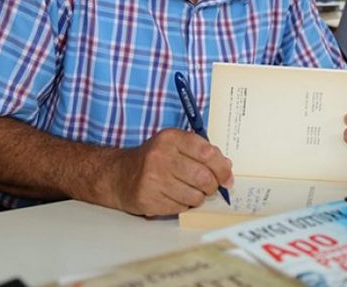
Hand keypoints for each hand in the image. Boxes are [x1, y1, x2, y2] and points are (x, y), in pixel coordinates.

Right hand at [109, 128, 232, 216]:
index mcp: (171, 138)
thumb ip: (202, 152)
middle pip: (203, 177)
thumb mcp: (175, 145)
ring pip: (195, 196)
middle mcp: (160, 157)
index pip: (207, 153)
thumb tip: (227, 169)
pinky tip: (176, 197)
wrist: (119, 174)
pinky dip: (185, 205)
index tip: (226, 177)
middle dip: (212, 186)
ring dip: (199, 197)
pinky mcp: (148, 200)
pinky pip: (181, 208)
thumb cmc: (154, 159)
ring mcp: (152, 180)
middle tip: (210, 187)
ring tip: (191, 191)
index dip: (222, 168)